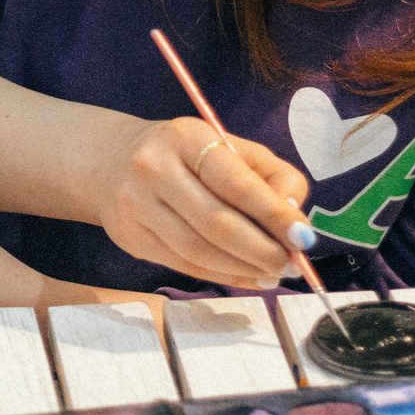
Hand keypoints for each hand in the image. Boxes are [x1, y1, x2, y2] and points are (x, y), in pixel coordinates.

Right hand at [95, 117, 313, 288]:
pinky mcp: (131, 237)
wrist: (111, 161)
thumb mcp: (230, 148)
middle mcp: (154, 169)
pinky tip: (247, 277)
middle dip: (262, 249)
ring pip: (199, 251)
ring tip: (273, 273)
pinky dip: (222, 276)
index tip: (303, 236)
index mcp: (185, 138)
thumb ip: (271, 176)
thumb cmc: (186, 155)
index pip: (235, 182)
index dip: (273, 213)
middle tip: (291, 263)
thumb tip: (293, 220)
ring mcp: (137, 206)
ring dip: (243, 268)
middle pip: (217, 223)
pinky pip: (183, 265)